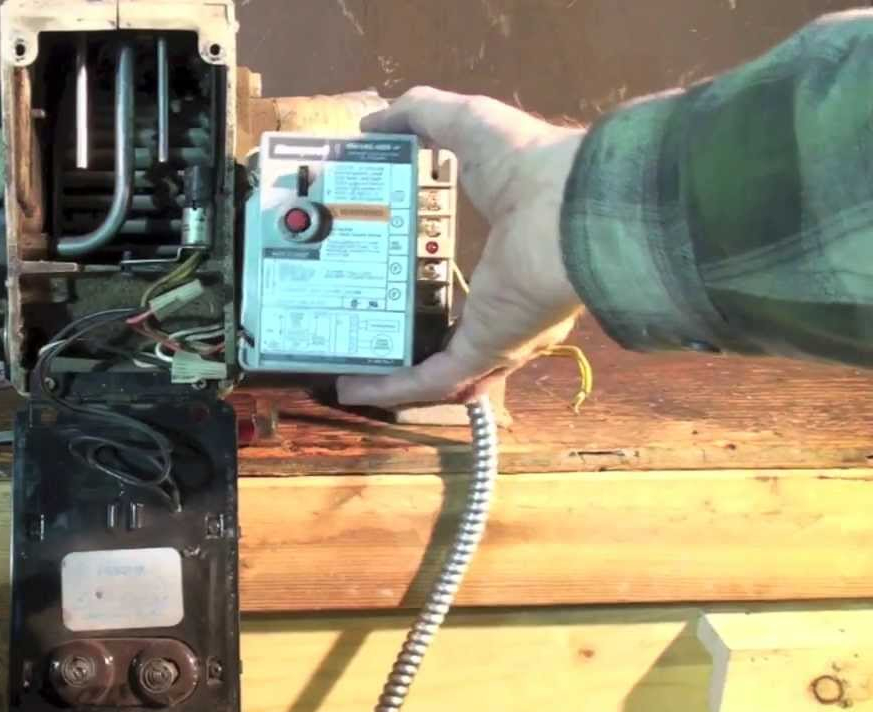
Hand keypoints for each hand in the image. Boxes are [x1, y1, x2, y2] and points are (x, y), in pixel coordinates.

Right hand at [337, 88, 586, 406]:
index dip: (429, 279)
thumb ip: (422, 115)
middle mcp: (507, 298)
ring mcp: (497, 329)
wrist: (570, 206)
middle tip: (358, 329)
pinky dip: (391, 389)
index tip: (384, 275)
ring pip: (438, 366)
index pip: (471, 275)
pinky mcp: (484, 349)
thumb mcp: (467, 123)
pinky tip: (351, 389)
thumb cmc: (530, 164)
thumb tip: (374, 122)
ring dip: (393, 375)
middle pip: (452, 330)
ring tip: (347, 373)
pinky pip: (431, 379)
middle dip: (409, 337)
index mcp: (512, 249)